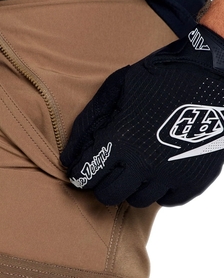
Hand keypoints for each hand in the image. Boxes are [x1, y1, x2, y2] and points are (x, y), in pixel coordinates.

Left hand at [61, 25, 223, 206]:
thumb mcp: (114, 91)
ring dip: (130, 186)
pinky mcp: (193, 180)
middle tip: (105, 171)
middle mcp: (143, 163)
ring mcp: (170, 174)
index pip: (87, 176)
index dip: (79, 175)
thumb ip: (87, 124)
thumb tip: (68, 157)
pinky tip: (157, 169)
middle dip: (101, 185)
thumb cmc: (156, 79)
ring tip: (134, 166)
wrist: (210, 76)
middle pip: (109, 196)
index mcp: (120, 139)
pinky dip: (158, 188)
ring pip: (137, 201)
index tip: (80, 172)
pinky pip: (166, 200)